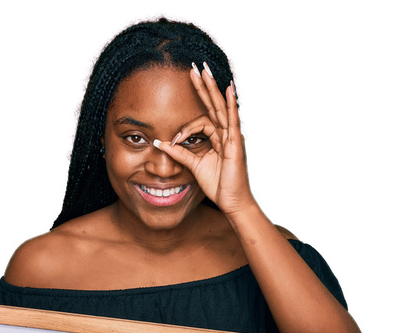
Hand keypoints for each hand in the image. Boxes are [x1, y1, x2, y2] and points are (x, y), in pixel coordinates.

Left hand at [155, 63, 254, 216]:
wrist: (231, 201)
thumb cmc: (218, 185)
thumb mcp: (194, 166)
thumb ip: (179, 153)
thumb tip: (161, 143)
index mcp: (217, 138)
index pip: (201, 120)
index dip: (184, 127)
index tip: (173, 140)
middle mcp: (226, 134)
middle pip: (213, 105)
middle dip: (203, 86)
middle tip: (195, 67)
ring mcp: (232, 137)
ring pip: (220, 108)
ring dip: (212, 89)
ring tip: (205, 71)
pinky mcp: (235, 144)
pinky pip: (232, 120)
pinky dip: (230, 105)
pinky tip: (228, 90)